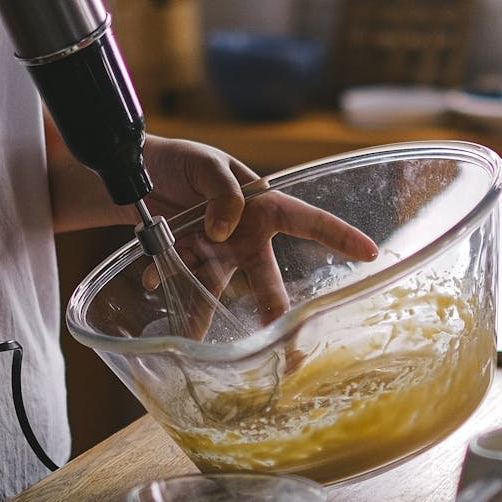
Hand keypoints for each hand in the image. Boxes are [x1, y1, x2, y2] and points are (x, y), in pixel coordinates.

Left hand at [140, 135, 378, 323]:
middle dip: (274, 310)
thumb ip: (222, 193)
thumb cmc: (179, 159)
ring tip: (201, 342)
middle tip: (285, 343)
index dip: (339, 236)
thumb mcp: (204, 163)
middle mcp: (243, 234)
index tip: (369, 253)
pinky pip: (178, 280)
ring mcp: (214, 250)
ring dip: (206, 313)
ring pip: (217, 288)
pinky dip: (165, 282)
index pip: (307, 221)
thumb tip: (225, 229)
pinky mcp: (184, 259)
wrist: (132, 170)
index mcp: (261, 206)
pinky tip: (152, 281)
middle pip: (266, 277)